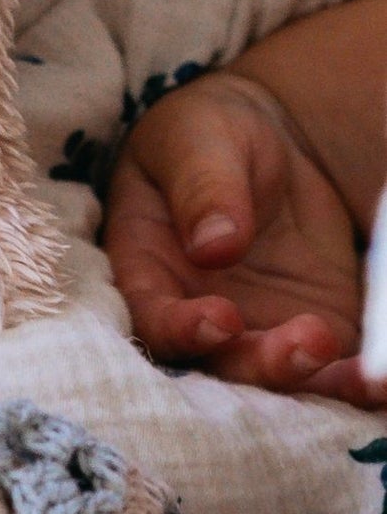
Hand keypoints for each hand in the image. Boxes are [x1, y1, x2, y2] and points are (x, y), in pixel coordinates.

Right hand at [103, 69, 386, 404]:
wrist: (270, 137)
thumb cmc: (209, 132)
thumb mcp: (197, 140)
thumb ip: (201, 187)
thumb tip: (212, 246)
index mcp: (148, 262)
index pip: (152, 314)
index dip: (180, 329)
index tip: (219, 318)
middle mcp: (196, 306)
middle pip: (218, 360)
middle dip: (260, 363)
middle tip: (304, 342)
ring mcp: (255, 323)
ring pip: (274, 375)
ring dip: (308, 381)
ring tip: (344, 356)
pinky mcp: (310, 328)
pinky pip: (328, 370)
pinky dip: (350, 382)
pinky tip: (375, 379)